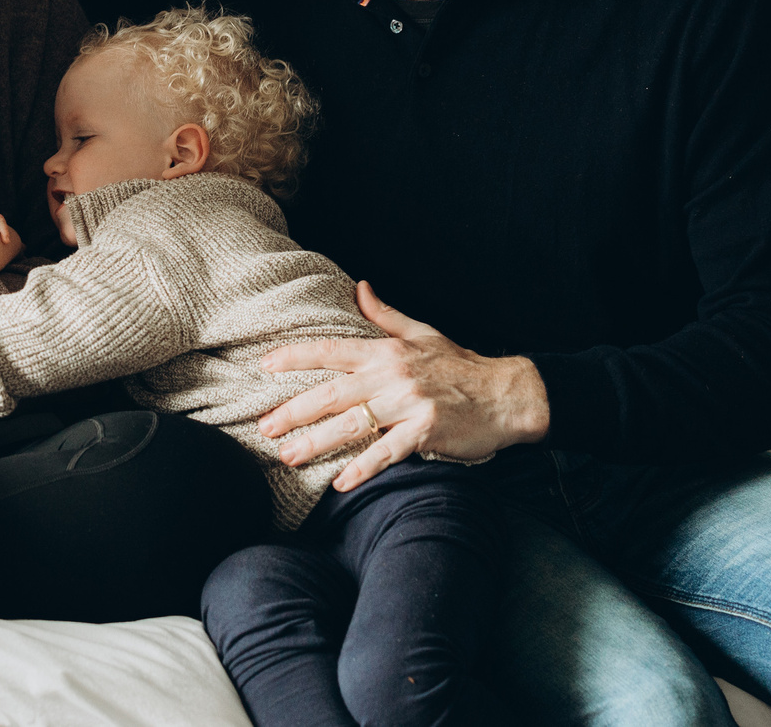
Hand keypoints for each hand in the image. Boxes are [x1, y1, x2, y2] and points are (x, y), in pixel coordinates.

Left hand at [257, 282, 550, 490]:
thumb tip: (360, 287)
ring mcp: (408, 404)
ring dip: (316, 442)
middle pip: (331, 393)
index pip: (331, 351)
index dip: (295, 357)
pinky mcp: (426, 431)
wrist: (506, 394)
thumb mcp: (422, 333)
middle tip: (263, 426)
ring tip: (288, 456)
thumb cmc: (461, 366)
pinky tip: (340, 482)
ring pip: (352, 424)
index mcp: (386, 351)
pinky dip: (363, 468)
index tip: (264, 366)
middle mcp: (392, 375)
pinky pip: (387, 452)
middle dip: (293, 410)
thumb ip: (385, 315)